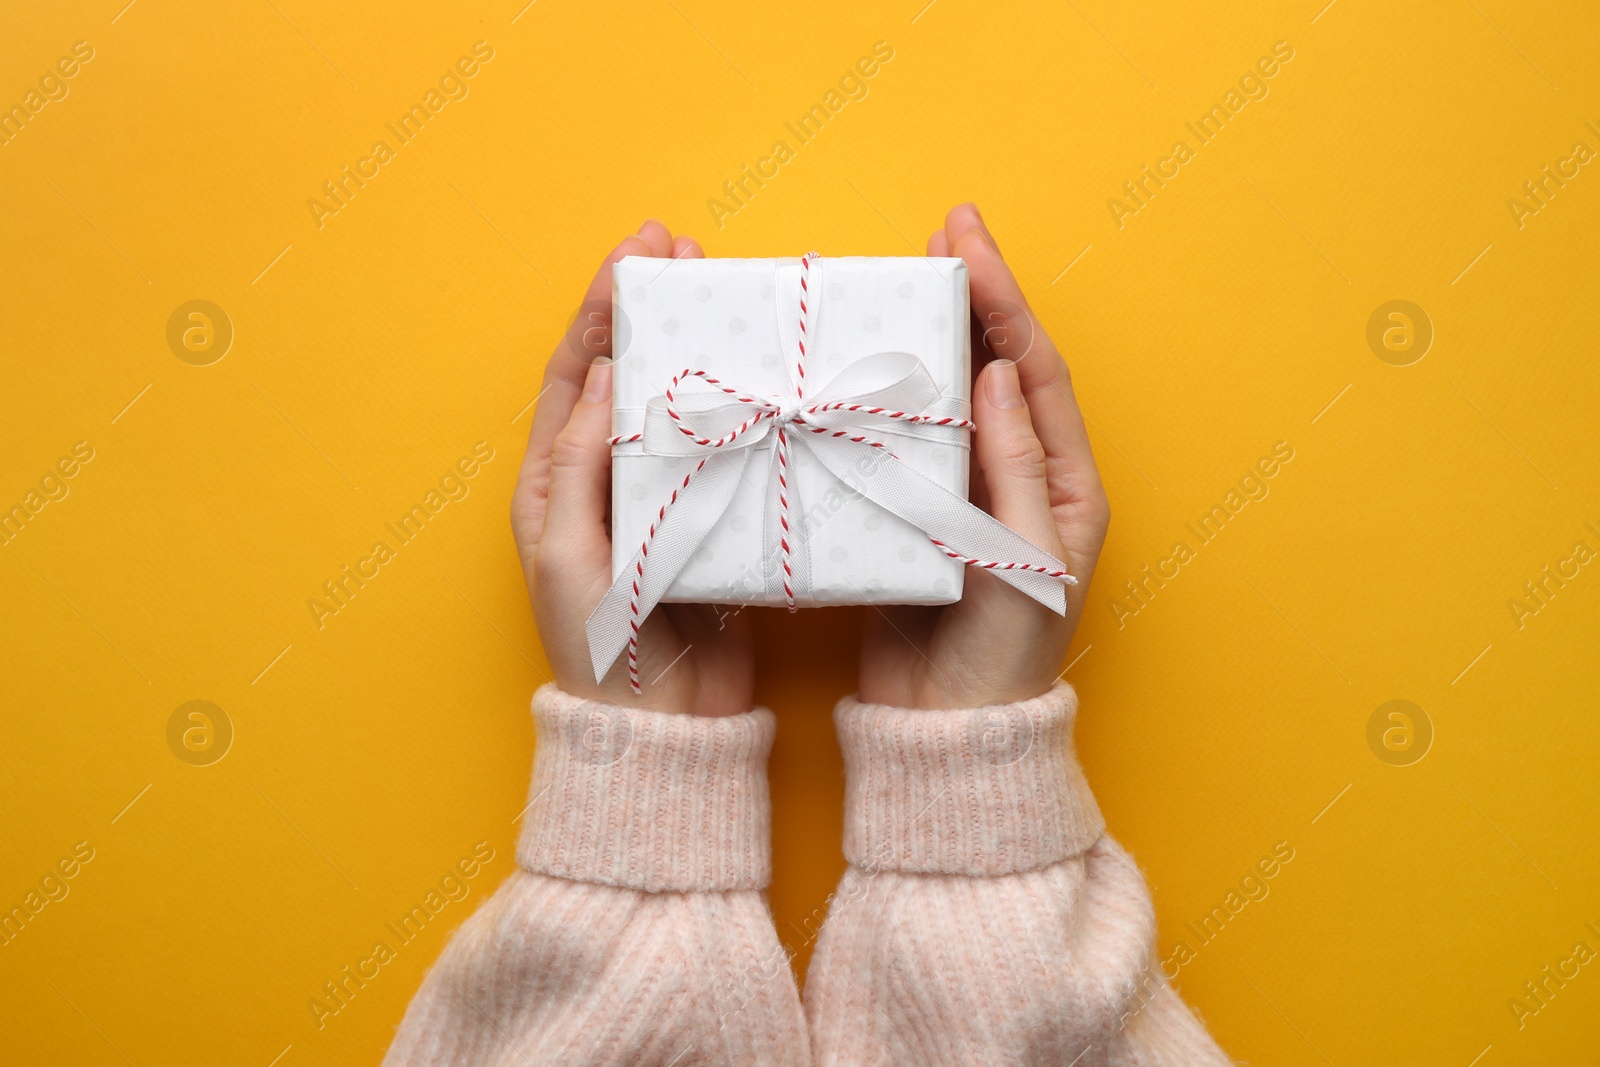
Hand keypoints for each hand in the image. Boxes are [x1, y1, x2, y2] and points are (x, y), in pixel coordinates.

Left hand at [511, 221, 754, 715]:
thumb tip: (606, 374)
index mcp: (556, 485)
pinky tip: (759, 375)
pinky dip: (737, 406)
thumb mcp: (573, 555)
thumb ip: (581, 465)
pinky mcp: (708, 521)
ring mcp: (659, 498)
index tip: (634, 254)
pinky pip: (721, 449)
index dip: (599, 311)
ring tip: (722, 293)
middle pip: (625, 375)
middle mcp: (605, 482)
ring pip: (676, 404)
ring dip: (695, 347)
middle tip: (683, 249)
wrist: (663, 728)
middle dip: (647, 308)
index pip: (574, 376)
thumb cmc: (600, 650)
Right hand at [857, 204, 1109, 708]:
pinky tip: (864, 366)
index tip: (966, 242)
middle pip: (998, 367)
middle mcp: (1022, 480)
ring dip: (932, 337)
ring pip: (951, 396)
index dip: (1004, 301)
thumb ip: (1015, 470)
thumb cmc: (1002, 662)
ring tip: (902, 279)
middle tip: (940, 234)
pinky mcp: (920, 517)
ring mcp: (970, 496)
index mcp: (1065, 486)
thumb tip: (997, 373)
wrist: (946, 736)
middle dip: (975, 298)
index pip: (1033, 372)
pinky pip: (908, 440)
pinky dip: (890, 396)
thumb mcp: (1024, 564)